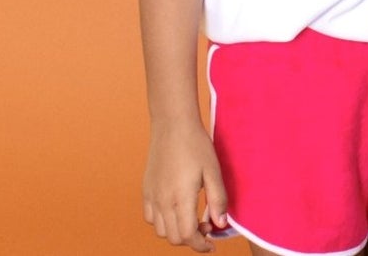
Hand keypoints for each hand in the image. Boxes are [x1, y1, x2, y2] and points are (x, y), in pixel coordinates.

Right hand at [143, 119, 227, 249]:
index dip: (201, 245)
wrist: (173, 124)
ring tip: (192, 217)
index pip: (188, 236)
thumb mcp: (213, 171)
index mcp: (181, 197)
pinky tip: (176, 208)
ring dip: (177, 231)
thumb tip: (220, 224)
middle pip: (174, 237)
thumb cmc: (196, 145)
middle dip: (192, 239)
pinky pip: (150, 217)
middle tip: (206, 225)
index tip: (212, 244)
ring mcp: (151, 196)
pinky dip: (163, 222)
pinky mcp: (146, 189)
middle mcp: (162, 200)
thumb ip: (218, 200)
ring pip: (161, 230)